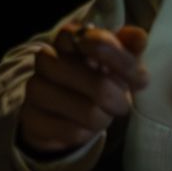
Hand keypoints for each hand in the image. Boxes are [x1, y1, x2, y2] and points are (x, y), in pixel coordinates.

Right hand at [16, 21, 147, 160]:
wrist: (56, 109)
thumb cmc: (92, 78)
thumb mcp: (114, 60)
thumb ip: (128, 46)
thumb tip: (139, 38)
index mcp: (69, 37)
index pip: (98, 42)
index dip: (124, 62)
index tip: (140, 79)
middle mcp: (47, 58)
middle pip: (99, 84)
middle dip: (118, 98)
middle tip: (122, 103)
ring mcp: (36, 88)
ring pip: (87, 110)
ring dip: (103, 117)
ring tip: (102, 115)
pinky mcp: (31, 117)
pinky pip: (72, 131)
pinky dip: (86, 133)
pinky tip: (84, 127)